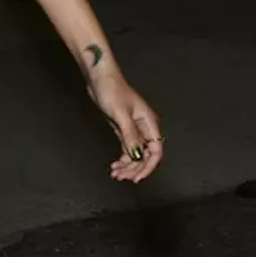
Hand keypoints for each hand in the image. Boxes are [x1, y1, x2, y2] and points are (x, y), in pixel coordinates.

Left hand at [88, 69, 163, 183]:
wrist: (100, 79)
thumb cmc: (112, 91)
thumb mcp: (120, 115)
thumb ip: (130, 137)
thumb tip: (137, 156)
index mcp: (149, 123)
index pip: (155, 151)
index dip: (148, 166)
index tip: (136, 177)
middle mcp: (145, 128)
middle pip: (146, 155)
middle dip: (135, 168)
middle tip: (122, 177)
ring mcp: (134, 129)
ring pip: (136, 154)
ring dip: (127, 166)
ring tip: (115, 173)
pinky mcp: (124, 129)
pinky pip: (128, 149)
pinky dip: (122, 159)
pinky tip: (115, 166)